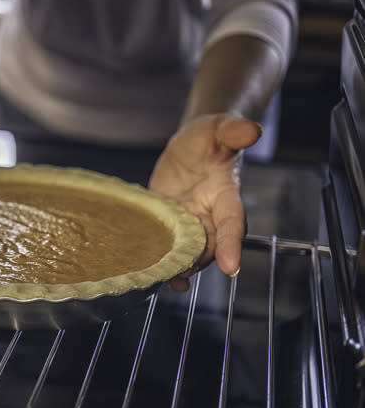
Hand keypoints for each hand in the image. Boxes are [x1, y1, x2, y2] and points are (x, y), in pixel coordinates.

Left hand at [148, 113, 261, 290]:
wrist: (189, 146)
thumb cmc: (208, 138)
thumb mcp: (218, 128)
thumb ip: (232, 131)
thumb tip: (250, 129)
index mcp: (226, 194)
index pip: (232, 222)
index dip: (231, 244)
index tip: (231, 266)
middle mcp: (209, 214)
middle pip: (209, 245)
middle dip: (200, 261)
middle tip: (185, 273)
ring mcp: (188, 222)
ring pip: (189, 251)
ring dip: (182, 266)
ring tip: (171, 279)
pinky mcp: (168, 225)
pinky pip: (168, 246)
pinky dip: (165, 262)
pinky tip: (157, 276)